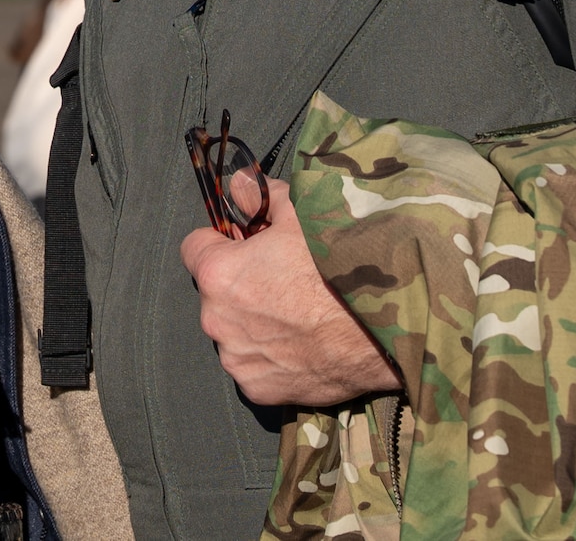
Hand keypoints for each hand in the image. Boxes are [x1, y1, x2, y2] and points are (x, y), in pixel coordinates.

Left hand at [180, 178, 401, 406]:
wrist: (381, 327)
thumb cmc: (339, 266)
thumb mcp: (301, 212)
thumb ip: (260, 196)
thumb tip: (238, 185)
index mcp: (218, 274)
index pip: (194, 247)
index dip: (221, 241)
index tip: (245, 243)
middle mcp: (217, 320)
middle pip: (216, 293)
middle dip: (241, 285)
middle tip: (283, 280)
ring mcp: (238, 359)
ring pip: (235, 332)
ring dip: (254, 323)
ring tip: (299, 316)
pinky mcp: (259, 390)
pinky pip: (254, 368)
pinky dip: (272, 358)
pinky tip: (303, 345)